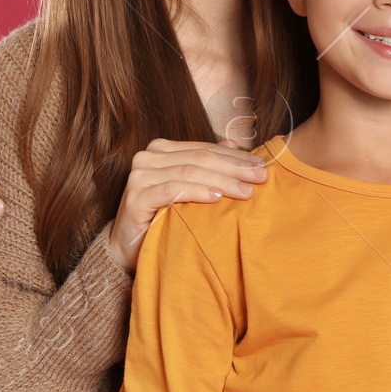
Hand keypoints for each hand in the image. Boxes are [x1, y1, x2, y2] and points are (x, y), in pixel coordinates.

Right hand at [108, 139, 268, 271]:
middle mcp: (148, 157)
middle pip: (201, 159)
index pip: (206, 149)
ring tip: (245, 191)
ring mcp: (139, 176)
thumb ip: (206, 163)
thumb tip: (233, 144)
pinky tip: (216, 198)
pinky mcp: (135, 198)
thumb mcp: (187, 187)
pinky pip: (172, 190)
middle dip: (235, 168)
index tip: (263, 165)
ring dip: (222, 181)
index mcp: (162, 149)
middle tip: (261, 177)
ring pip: (190, 172)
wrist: (127, 247)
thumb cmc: (161, 216)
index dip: (236, 157)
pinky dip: (197, 192)